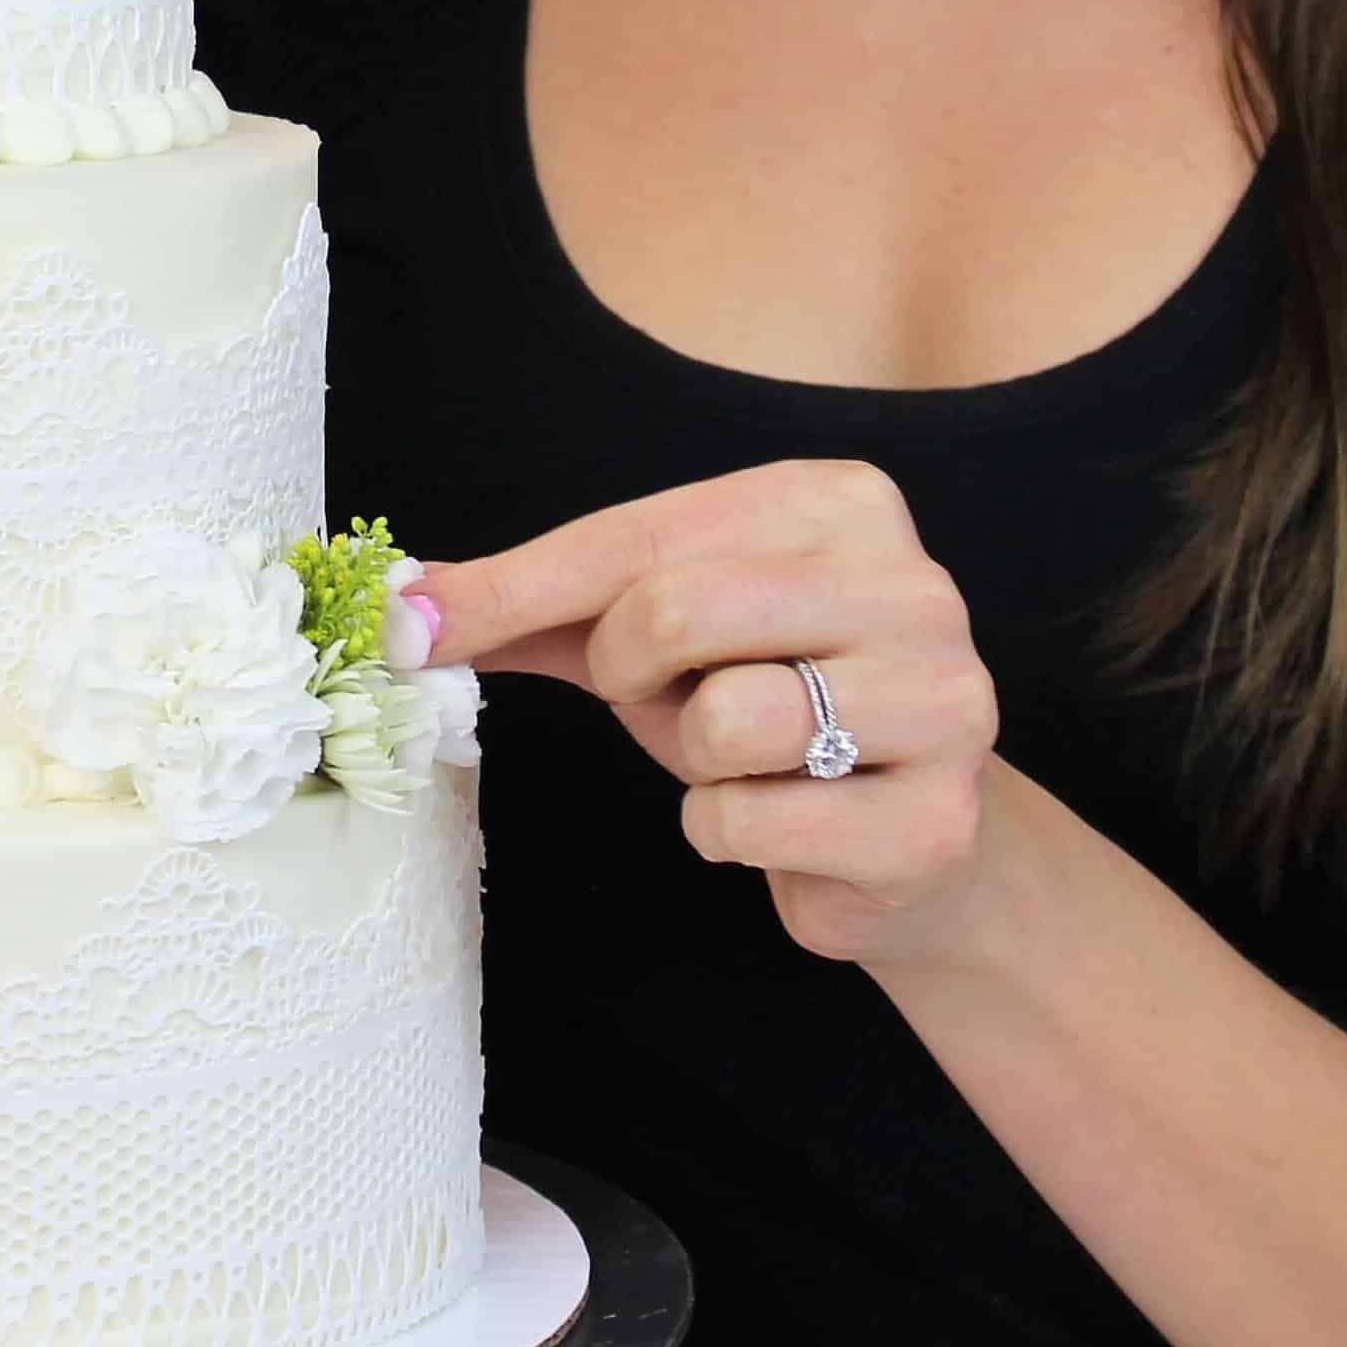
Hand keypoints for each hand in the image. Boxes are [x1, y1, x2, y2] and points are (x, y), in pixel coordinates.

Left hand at [423, 458, 1003, 964]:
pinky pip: (755, 822)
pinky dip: (729, 835)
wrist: (900, 844)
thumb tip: (403, 610)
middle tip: (669, 701)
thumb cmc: (765, 711)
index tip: (409, 631)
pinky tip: (785, 824)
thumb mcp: (650, 635)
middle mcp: (911, 581)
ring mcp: (944, 698)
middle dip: (632, 677)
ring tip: (744, 762)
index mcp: (835, 502)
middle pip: (674, 610)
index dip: (514, 591)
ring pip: (724, 720)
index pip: (639, 535)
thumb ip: (533, 606)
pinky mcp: (938, 818)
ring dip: (692, 765)